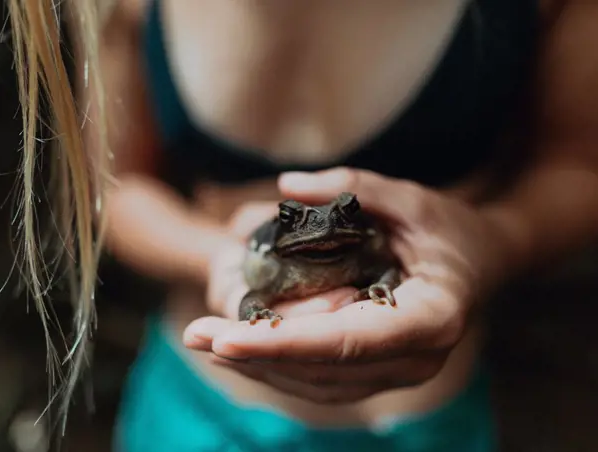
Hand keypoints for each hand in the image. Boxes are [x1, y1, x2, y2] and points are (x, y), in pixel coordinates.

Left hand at [185, 167, 511, 403]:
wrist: (480, 264)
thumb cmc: (449, 229)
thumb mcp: (410, 197)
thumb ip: (354, 187)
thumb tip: (285, 187)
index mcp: (431, 317)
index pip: (348, 340)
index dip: (284, 343)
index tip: (226, 339)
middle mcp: (414, 359)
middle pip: (322, 369)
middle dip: (254, 355)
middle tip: (195, 334)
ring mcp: (397, 373)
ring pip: (316, 384)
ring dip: (258, 365)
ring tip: (204, 341)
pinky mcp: (379, 373)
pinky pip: (321, 380)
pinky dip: (278, 366)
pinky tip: (240, 349)